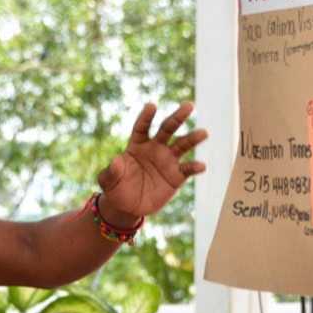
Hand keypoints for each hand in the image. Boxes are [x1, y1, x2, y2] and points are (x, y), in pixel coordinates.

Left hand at [96, 102, 207, 222]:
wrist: (129, 207)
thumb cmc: (117, 189)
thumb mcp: (108, 181)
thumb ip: (111, 171)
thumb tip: (116, 160)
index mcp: (137, 144)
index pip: (142, 127)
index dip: (146, 117)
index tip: (151, 106)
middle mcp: (155, 148)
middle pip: (167, 129)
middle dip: (178, 117)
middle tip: (189, 105)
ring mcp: (167, 161)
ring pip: (182, 145)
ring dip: (193, 138)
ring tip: (204, 133)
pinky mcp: (176, 176)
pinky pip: (187, 169)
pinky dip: (194, 167)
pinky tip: (201, 166)